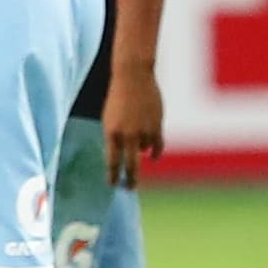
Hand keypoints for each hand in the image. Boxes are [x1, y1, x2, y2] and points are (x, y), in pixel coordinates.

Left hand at [102, 67, 164, 186]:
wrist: (133, 78)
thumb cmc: (117, 99)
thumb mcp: (109, 120)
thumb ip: (116, 139)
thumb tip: (124, 157)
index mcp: (111, 133)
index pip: (112, 162)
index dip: (113, 176)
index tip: (113, 185)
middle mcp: (128, 135)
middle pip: (131, 166)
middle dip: (130, 180)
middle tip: (130, 189)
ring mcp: (144, 132)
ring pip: (144, 152)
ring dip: (140, 150)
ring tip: (135, 135)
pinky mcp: (157, 127)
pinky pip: (157, 147)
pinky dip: (155, 152)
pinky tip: (152, 157)